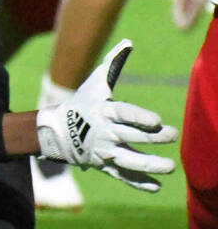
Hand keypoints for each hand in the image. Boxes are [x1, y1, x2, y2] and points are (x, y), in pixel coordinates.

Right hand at [36, 40, 177, 191]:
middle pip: (131, 135)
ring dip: (149, 164)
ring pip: (128, 160)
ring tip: (170, 166)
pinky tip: (156, 186)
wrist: (57, 130)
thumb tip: (129, 42)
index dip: (139, 116)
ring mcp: (104, 150)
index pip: (123, 113)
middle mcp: (104, 132)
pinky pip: (123, 176)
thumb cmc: (81, 102)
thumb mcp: (95, 83)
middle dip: (152, 137)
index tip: (156, 120)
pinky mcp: (105, 165)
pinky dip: (138, 183)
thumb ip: (113, 64)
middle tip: (172, 134)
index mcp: (103, 111)